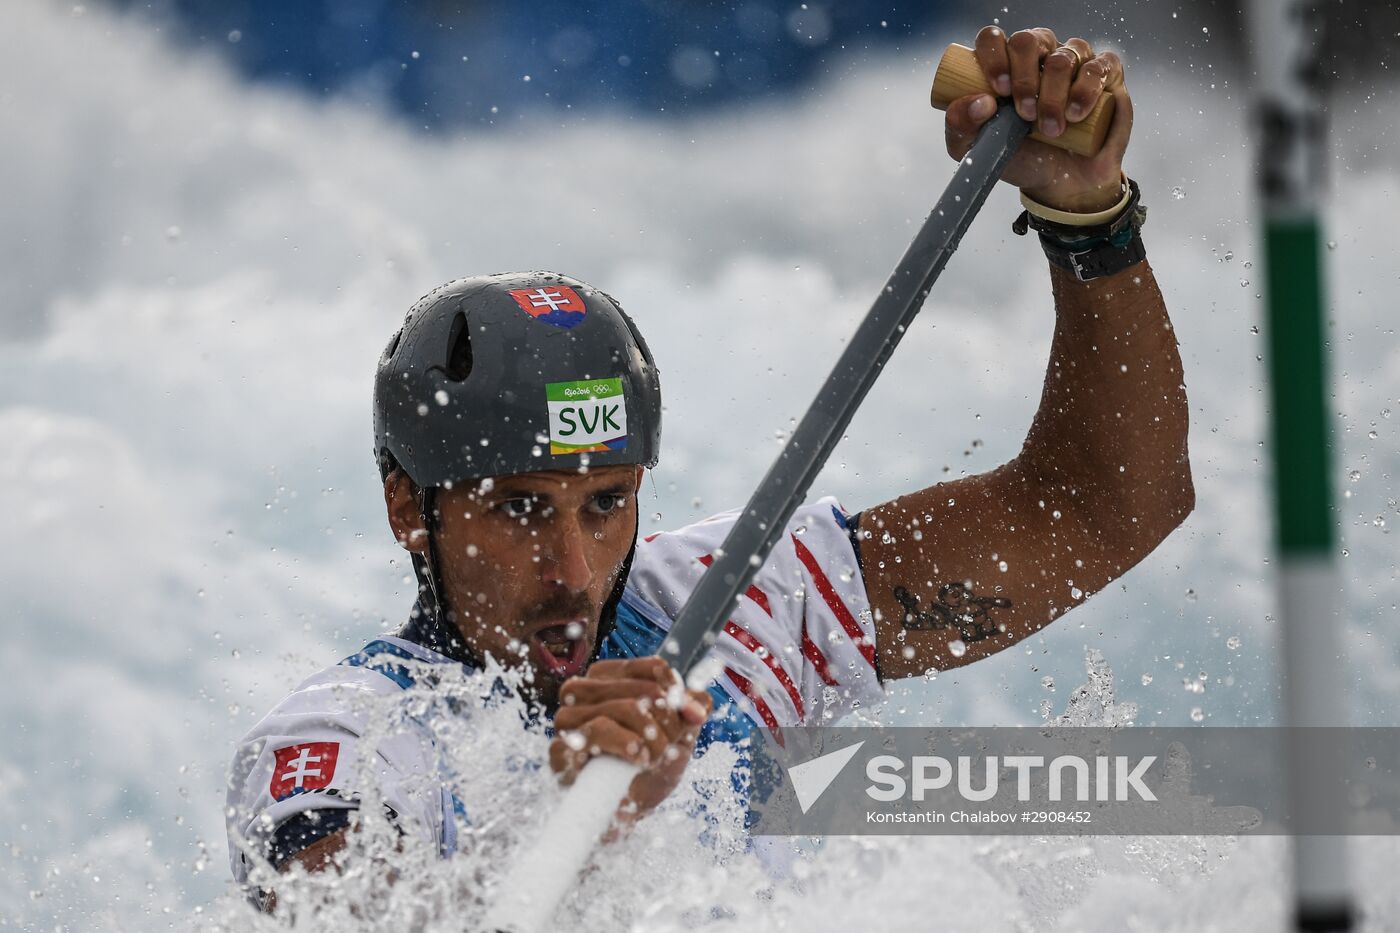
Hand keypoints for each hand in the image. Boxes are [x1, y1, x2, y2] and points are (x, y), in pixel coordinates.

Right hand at [549, 657, 712, 829]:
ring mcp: (567, 719)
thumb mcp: (677, 737)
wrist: (623, 814)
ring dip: (651, 737)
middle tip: (669, 746)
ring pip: (622, 708)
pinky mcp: (560, 749)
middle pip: (643, 690)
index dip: (677, 694)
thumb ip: (691, 712)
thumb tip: (700, 703)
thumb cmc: (645, 770)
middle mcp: (582, 691)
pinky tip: (638, 758)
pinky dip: (625, 744)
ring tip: (653, 757)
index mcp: (609, 678)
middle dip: (667, 721)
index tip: (689, 716)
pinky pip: (596, 731)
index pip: (652, 668)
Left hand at [944, 26, 1132, 212]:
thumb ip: (960, 127)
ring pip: (1064, 56)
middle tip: (1025, 115)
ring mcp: (1074, 62)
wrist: (1064, 184)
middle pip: (1030, 40)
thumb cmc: (1022, 160)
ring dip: (1054, 94)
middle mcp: (1039, 57)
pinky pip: (1100, 65)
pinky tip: (1077, 114)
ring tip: (1052, 129)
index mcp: (1005, 65)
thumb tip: (979, 101)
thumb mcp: (979, 152)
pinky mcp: (1106, 75)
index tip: (999, 91)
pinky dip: (1087, 88)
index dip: (995, 56)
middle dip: (1025, 79)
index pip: (995, 39)